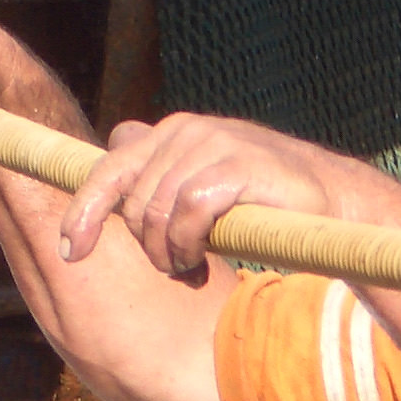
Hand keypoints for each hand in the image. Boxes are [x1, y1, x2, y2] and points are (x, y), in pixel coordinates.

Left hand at [60, 114, 345, 275]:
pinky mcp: (236, 163)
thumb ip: (161, 171)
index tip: (71, 252)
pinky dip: (188, 245)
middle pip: (134, 202)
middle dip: (147, 247)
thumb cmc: (261, 202)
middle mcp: (185, 130)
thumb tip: (118, 139)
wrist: (329, 202)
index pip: (109, 169)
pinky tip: (201, 260)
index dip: (84, 211)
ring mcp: (211, 143)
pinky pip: (187, 212)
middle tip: (176, 270)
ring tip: (190, 270)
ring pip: (157, 211)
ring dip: (168, 254)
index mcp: (171, 134)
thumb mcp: (203, 185)